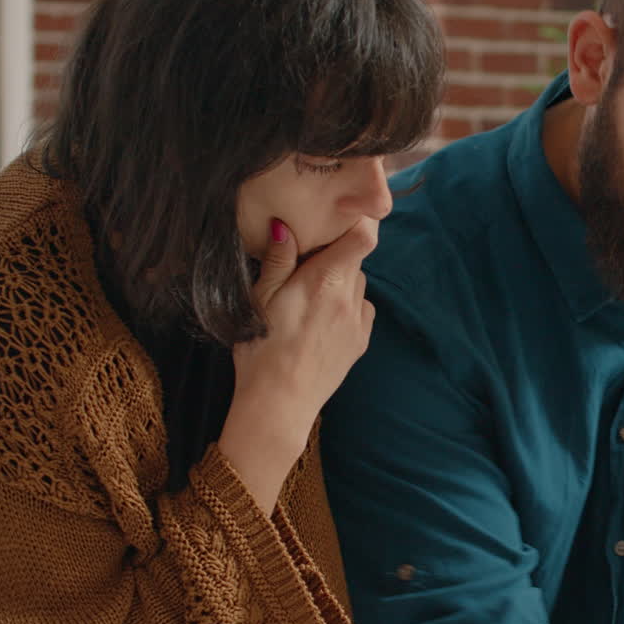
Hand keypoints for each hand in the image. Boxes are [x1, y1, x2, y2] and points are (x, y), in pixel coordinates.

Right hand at [219, 217, 377, 511]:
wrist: (279, 405)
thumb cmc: (262, 350)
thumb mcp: (259, 298)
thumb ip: (278, 260)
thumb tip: (285, 225)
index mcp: (327, 280)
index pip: (364, 236)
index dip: (358, 222)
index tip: (340, 218)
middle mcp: (351, 298)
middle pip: (355, 260)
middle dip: (334, 257)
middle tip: (303, 267)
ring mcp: (359, 322)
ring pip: (356, 286)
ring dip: (339, 283)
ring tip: (308, 300)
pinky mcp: (361, 342)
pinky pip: (360, 311)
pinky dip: (345, 308)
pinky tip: (320, 321)